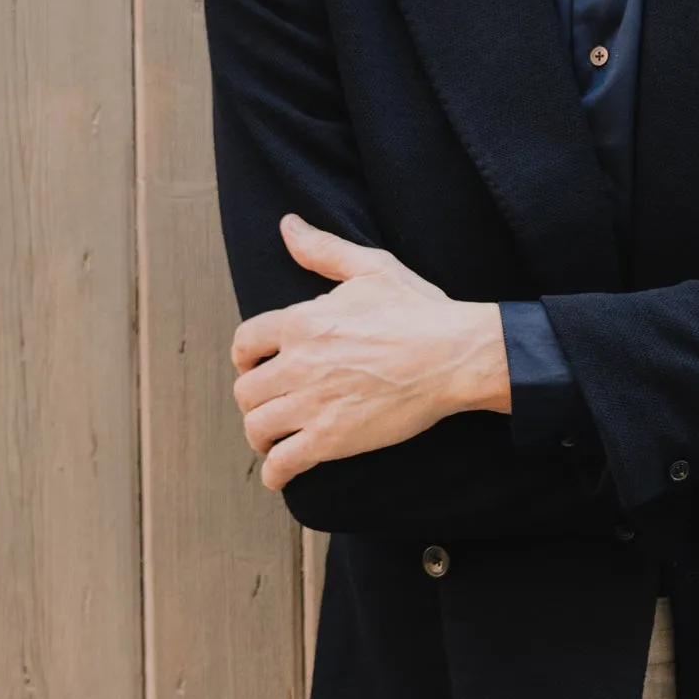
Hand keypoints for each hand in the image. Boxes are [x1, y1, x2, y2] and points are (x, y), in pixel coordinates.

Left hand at [231, 215, 509, 490]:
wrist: (453, 356)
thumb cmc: (419, 311)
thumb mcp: (371, 268)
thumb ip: (323, 250)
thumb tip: (288, 226)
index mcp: (302, 321)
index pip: (245, 342)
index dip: (245, 356)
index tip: (253, 365)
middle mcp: (298, 363)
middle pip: (245, 390)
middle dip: (254, 398)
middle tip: (269, 403)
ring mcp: (313, 403)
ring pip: (257, 426)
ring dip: (261, 434)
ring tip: (272, 437)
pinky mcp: (332, 438)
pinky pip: (284, 462)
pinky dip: (276, 471)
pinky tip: (282, 471)